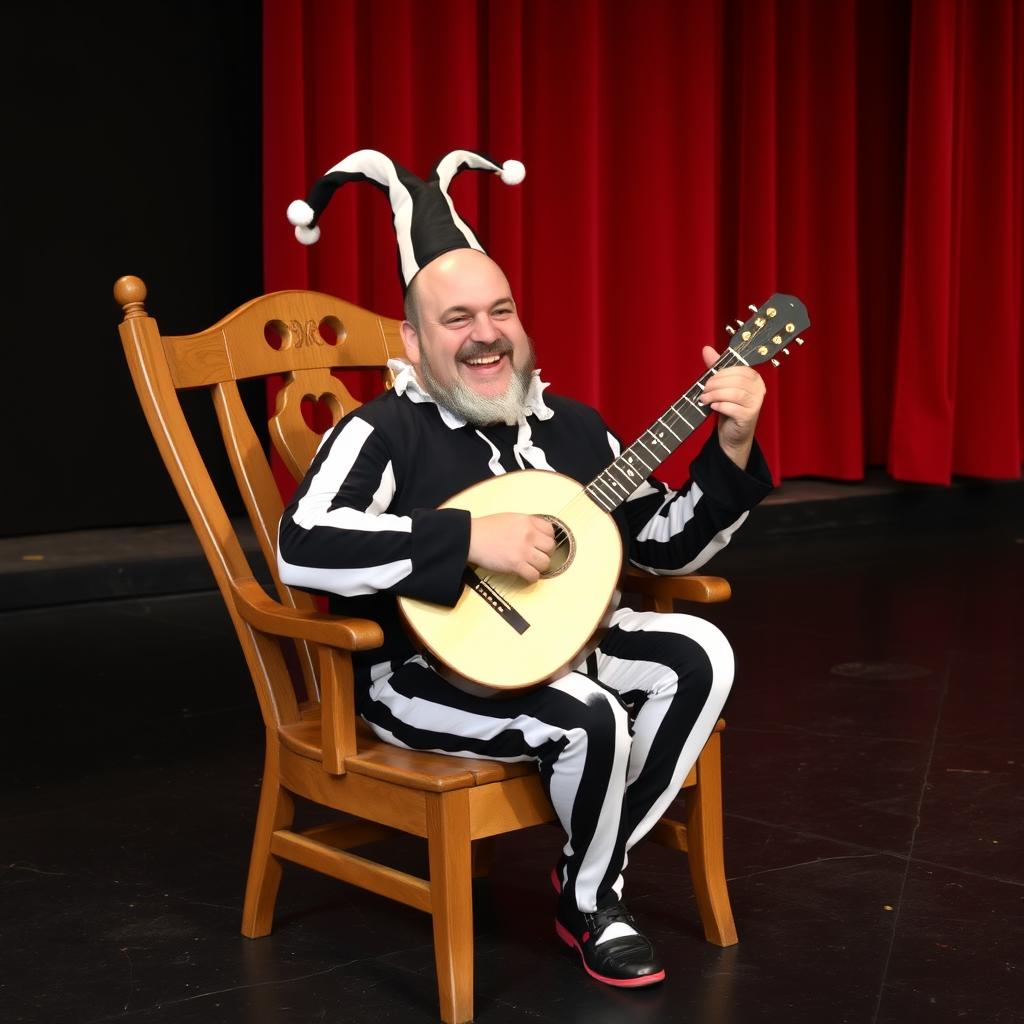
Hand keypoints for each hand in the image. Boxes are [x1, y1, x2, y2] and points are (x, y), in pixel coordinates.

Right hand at [468, 513, 554, 581]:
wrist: (471, 538)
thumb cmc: (487, 528)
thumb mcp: (511, 518)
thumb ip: (527, 524)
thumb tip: (538, 533)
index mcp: (527, 521)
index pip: (551, 531)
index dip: (547, 539)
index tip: (542, 544)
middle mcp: (528, 535)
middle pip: (551, 548)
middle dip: (545, 553)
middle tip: (537, 556)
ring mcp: (523, 550)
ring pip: (545, 563)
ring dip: (539, 566)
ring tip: (531, 566)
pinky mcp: (516, 564)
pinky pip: (534, 575)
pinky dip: (531, 577)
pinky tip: (525, 574)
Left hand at [699, 345, 765, 468]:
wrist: (733, 434)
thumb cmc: (729, 407)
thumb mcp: (722, 386)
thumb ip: (716, 367)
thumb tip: (706, 349)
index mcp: (754, 378)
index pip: (738, 369)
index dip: (720, 373)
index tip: (707, 381)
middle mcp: (759, 389)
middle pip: (736, 381)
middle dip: (715, 384)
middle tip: (703, 391)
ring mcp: (756, 403)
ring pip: (734, 393)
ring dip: (715, 395)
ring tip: (704, 399)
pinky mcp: (749, 417)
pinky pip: (733, 408)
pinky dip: (720, 406)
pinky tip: (714, 407)